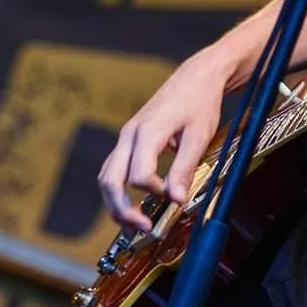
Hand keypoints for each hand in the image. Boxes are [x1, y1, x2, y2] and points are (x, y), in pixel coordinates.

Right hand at [98, 49, 229, 230]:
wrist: (196, 78)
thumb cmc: (199, 102)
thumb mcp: (199, 135)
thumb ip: (185, 168)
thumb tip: (176, 199)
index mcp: (147, 132)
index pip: (139, 175)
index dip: (155, 192)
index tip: (174, 197)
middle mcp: (129, 135)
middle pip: (110, 180)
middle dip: (121, 208)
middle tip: (142, 228)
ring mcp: (126, 137)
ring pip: (107, 177)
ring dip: (115, 204)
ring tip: (133, 226)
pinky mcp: (129, 141)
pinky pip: (114, 170)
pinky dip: (118, 191)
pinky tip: (132, 207)